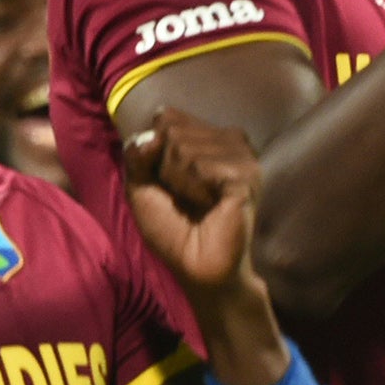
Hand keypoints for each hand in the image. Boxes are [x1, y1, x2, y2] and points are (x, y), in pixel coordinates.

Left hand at [124, 109, 266, 307]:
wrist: (197, 267)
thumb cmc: (173, 230)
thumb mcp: (141, 188)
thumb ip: (137, 154)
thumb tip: (151, 135)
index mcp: (210, 137)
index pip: (167, 117)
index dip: (154, 152)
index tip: (167, 183)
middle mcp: (231, 141)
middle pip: (173, 130)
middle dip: (166, 168)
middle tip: (184, 198)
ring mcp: (242, 158)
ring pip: (185, 147)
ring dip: (180, 183)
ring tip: (199, 205)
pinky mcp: (247, 177)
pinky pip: (202, 167)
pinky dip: (194, 191)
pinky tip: (211, 208)